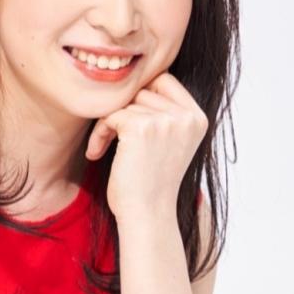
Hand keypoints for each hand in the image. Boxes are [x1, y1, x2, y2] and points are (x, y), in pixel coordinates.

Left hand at [85, 71, 207, 220]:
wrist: (147, 214)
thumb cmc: (151, 183)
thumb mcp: (169, 143)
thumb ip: (164, 113)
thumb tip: (137, 78)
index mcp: (197, 118)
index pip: (164, 80)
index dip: (141, 97)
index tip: (129, 124)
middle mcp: (186, 117)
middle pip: (142, 89)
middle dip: (123, 111)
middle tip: (113, 137)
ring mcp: (166, 121)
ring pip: (124, 102)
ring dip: (108, 123)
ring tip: (106, 149)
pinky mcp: (141, 128)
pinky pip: (110, 115)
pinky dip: (99, 133)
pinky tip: (96, 153)